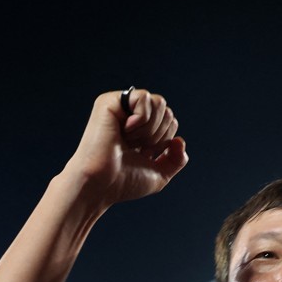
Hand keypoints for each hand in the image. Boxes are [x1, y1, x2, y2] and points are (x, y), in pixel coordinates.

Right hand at [66, 88, 188, 206]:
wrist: (101, 184)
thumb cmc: (123, 182)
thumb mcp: (159, 174)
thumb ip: (176, 160)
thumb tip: (179, 140)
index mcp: (141, 129)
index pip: (170, 121)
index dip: (164, 140)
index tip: (144, 154)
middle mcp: (130, 116)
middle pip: (166, 110)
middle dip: (158, 135)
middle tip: (137, 148)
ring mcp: (120, 107)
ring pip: (159, 102)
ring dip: (150, 128)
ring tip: (130, 140)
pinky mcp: (110, 101)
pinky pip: (144, 97)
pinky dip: (141, 119)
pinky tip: (124, 131)